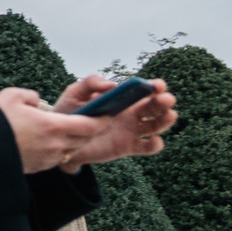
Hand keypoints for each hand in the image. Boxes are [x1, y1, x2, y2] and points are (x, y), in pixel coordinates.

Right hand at [0, 87, 113, 174]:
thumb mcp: (12, 96)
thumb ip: (31, 96)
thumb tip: (36, 101)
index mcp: (53, 126)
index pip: (90, 126)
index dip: (102, 120)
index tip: (107, 114)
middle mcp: (55, 145)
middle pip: (84, 139)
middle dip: (90, 130)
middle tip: (91, 121)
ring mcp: (48, 159)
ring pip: (71, 149)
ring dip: (74, 140)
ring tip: (67, 130)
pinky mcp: (39, 167)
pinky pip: (57, 158)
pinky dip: (58, 149)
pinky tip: (47, 141)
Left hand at [50, 75, 177, 171]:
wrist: (62, 137)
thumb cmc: (69, 111)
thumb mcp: (75, 93)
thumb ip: (91, 83)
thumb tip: (113, 85)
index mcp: (123, 98)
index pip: (144, 90)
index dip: (154, 86)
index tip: (157, 85)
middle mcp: (131, 113)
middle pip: (154, 107)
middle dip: (163, 101)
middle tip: (166, 99)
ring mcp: (131, 130)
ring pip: (155, 125)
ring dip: (165, 121)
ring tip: (170, 115)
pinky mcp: (128, 147)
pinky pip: (146, 147)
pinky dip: (155, 145)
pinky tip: (154, 141)